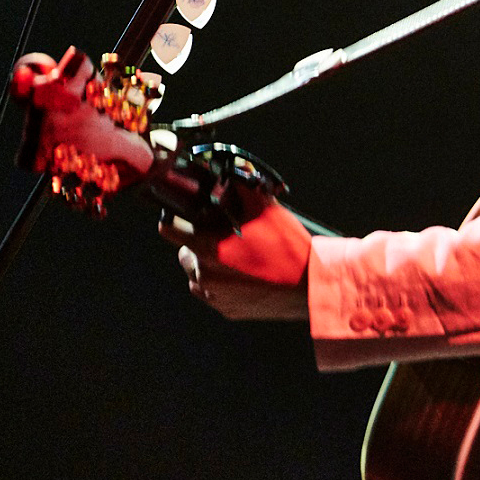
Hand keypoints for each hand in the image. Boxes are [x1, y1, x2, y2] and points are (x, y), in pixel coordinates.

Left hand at [160, 201, 311, 320]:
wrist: (311, 288)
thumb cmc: (289, 249)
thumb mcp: (266, 211)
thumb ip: (243, 189)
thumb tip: (233, 169)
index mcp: (207, 247)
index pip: (168, 229)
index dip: (176, 218)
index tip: (186, 216)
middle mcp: (205, 275)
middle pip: (186, 251)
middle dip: (200, 242)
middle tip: (226, 237)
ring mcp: (215, 296)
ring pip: (199, 274)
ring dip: (210, 265)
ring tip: (237, 258)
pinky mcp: (227, 310)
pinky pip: (215, 294)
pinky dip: (224, 284)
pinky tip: (246, 277)